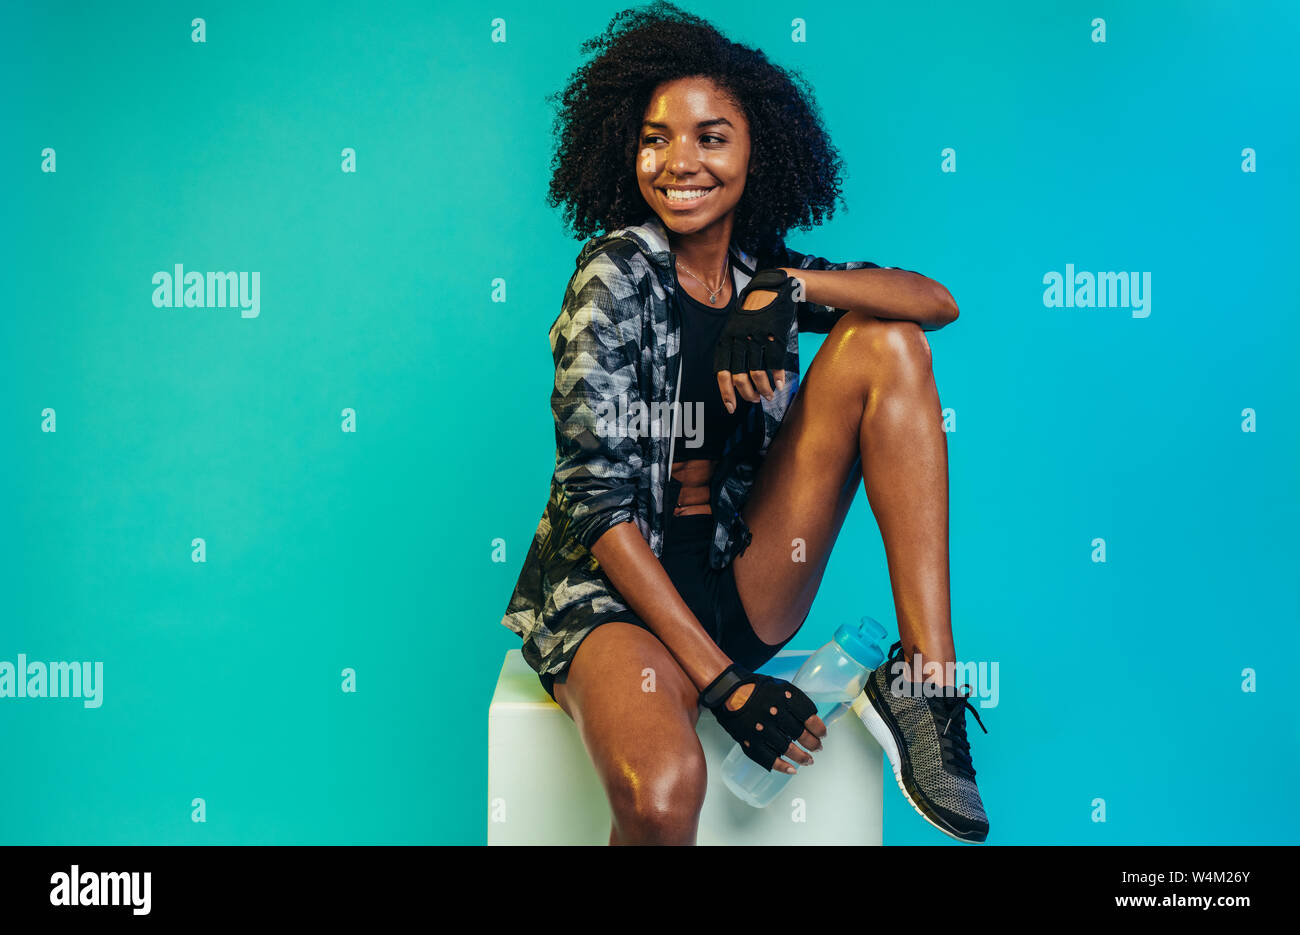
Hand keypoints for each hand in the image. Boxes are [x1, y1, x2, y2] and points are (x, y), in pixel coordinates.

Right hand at [699, 663, 826, 773]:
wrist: (727, 690)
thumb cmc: (755, 688)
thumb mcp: (779, 686)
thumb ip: (795, 701)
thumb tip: (812, 717)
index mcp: (784, 697)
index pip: (809, 716)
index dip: (819, 728)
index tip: (822, 734)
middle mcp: (774, 712)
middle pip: (801, 734)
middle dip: (813, 744)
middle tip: (818, 748)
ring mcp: (761, 728)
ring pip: (788, 749)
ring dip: (802, 757)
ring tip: (809, 760)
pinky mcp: (750, 740)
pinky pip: (769, 758)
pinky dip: (782, 766)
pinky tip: (792, 770)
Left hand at [714, 269, 799, 412]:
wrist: (772, 289)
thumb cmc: (753, 313)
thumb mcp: (735, 327)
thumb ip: (732, 350)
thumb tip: (733, 379)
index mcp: (726, 340)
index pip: (721, 373)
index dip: (726, 394)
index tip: (731, 408)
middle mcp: (738, 340)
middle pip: (739, 377)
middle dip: (747, 394)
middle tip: (755, 400)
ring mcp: (756, 338)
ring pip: (757, 374)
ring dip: (764, 389)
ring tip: (768, 395)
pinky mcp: (774, 336)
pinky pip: (775, 364)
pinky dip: (777, 378)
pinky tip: (780, 384)